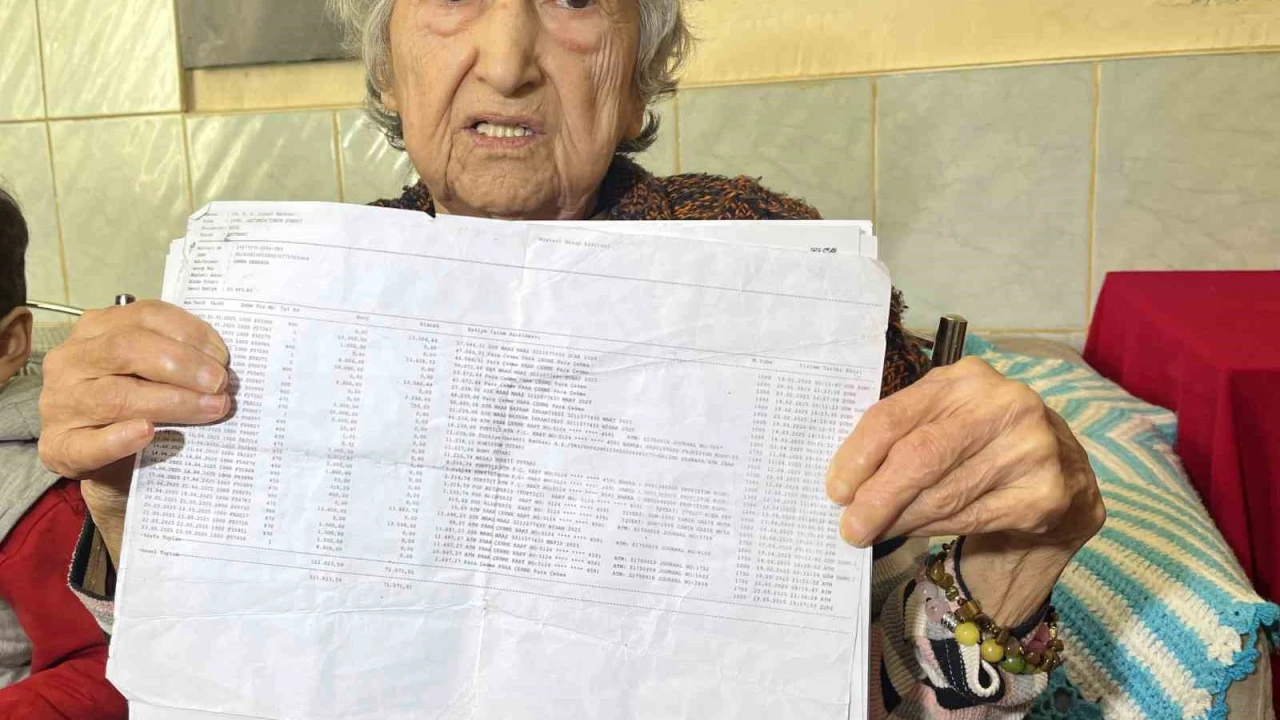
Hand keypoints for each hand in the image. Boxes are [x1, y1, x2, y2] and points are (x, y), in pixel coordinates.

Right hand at [39, 300, 230, 561]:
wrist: (106, 459)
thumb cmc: (137, 402)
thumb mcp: (152, 370)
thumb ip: (176, 356)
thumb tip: (219, 362)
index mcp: (96, 330)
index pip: (144, 316)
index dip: (189, 333)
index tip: (222, 356)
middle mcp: (71, 361)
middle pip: (126, 349)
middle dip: (181, 364)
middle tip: (220, 383)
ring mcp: (61, 404)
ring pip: (115, 396)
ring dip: (171, 401)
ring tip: (211, 409)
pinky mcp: (59, 448)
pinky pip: (88, 443)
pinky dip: (120, 438)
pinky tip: (148, 433)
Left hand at [826, 357, 1103, 623]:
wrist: (1062, 475)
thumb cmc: (982, 445)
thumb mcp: (944, 421)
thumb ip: (902, 436)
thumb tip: (847, 483)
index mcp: (965, 378)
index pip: (894, 415)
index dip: (857, 456)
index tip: (835, 491)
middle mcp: (1003, 405)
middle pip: (920, 456)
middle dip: (877, 498)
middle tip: (851, 528)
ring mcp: (1031, 448)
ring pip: (943, 493)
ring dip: (901, 519)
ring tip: (877, 531)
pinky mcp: (1045, 493)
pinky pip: (971, 518)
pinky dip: (934, 529)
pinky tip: (917, 531)